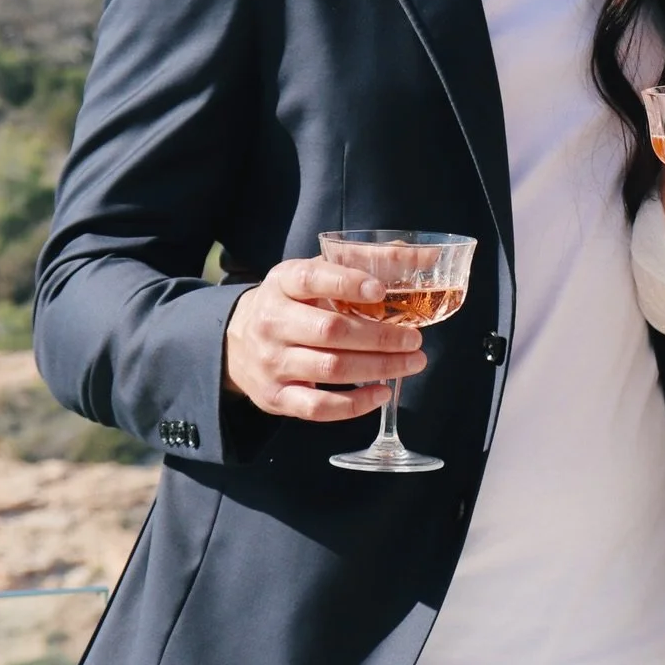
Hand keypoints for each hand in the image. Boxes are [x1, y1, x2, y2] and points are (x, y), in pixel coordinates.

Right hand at [223, 257, 425, 421]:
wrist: (238, 342)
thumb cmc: (293, 303)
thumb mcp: (317, 273)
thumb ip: (367, 262)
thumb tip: (426, 256)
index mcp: (283, 283)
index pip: (313, 278)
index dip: (348, 283)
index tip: (382, 290)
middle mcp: (273, 322)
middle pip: (331, 331)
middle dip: (380, 337)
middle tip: (415, 339)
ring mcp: (272, 362)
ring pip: (330, 369)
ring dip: (378, 367)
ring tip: (412, 362)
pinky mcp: (276, 397)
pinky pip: (318, 407)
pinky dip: (355, 404)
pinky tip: (382, 392)